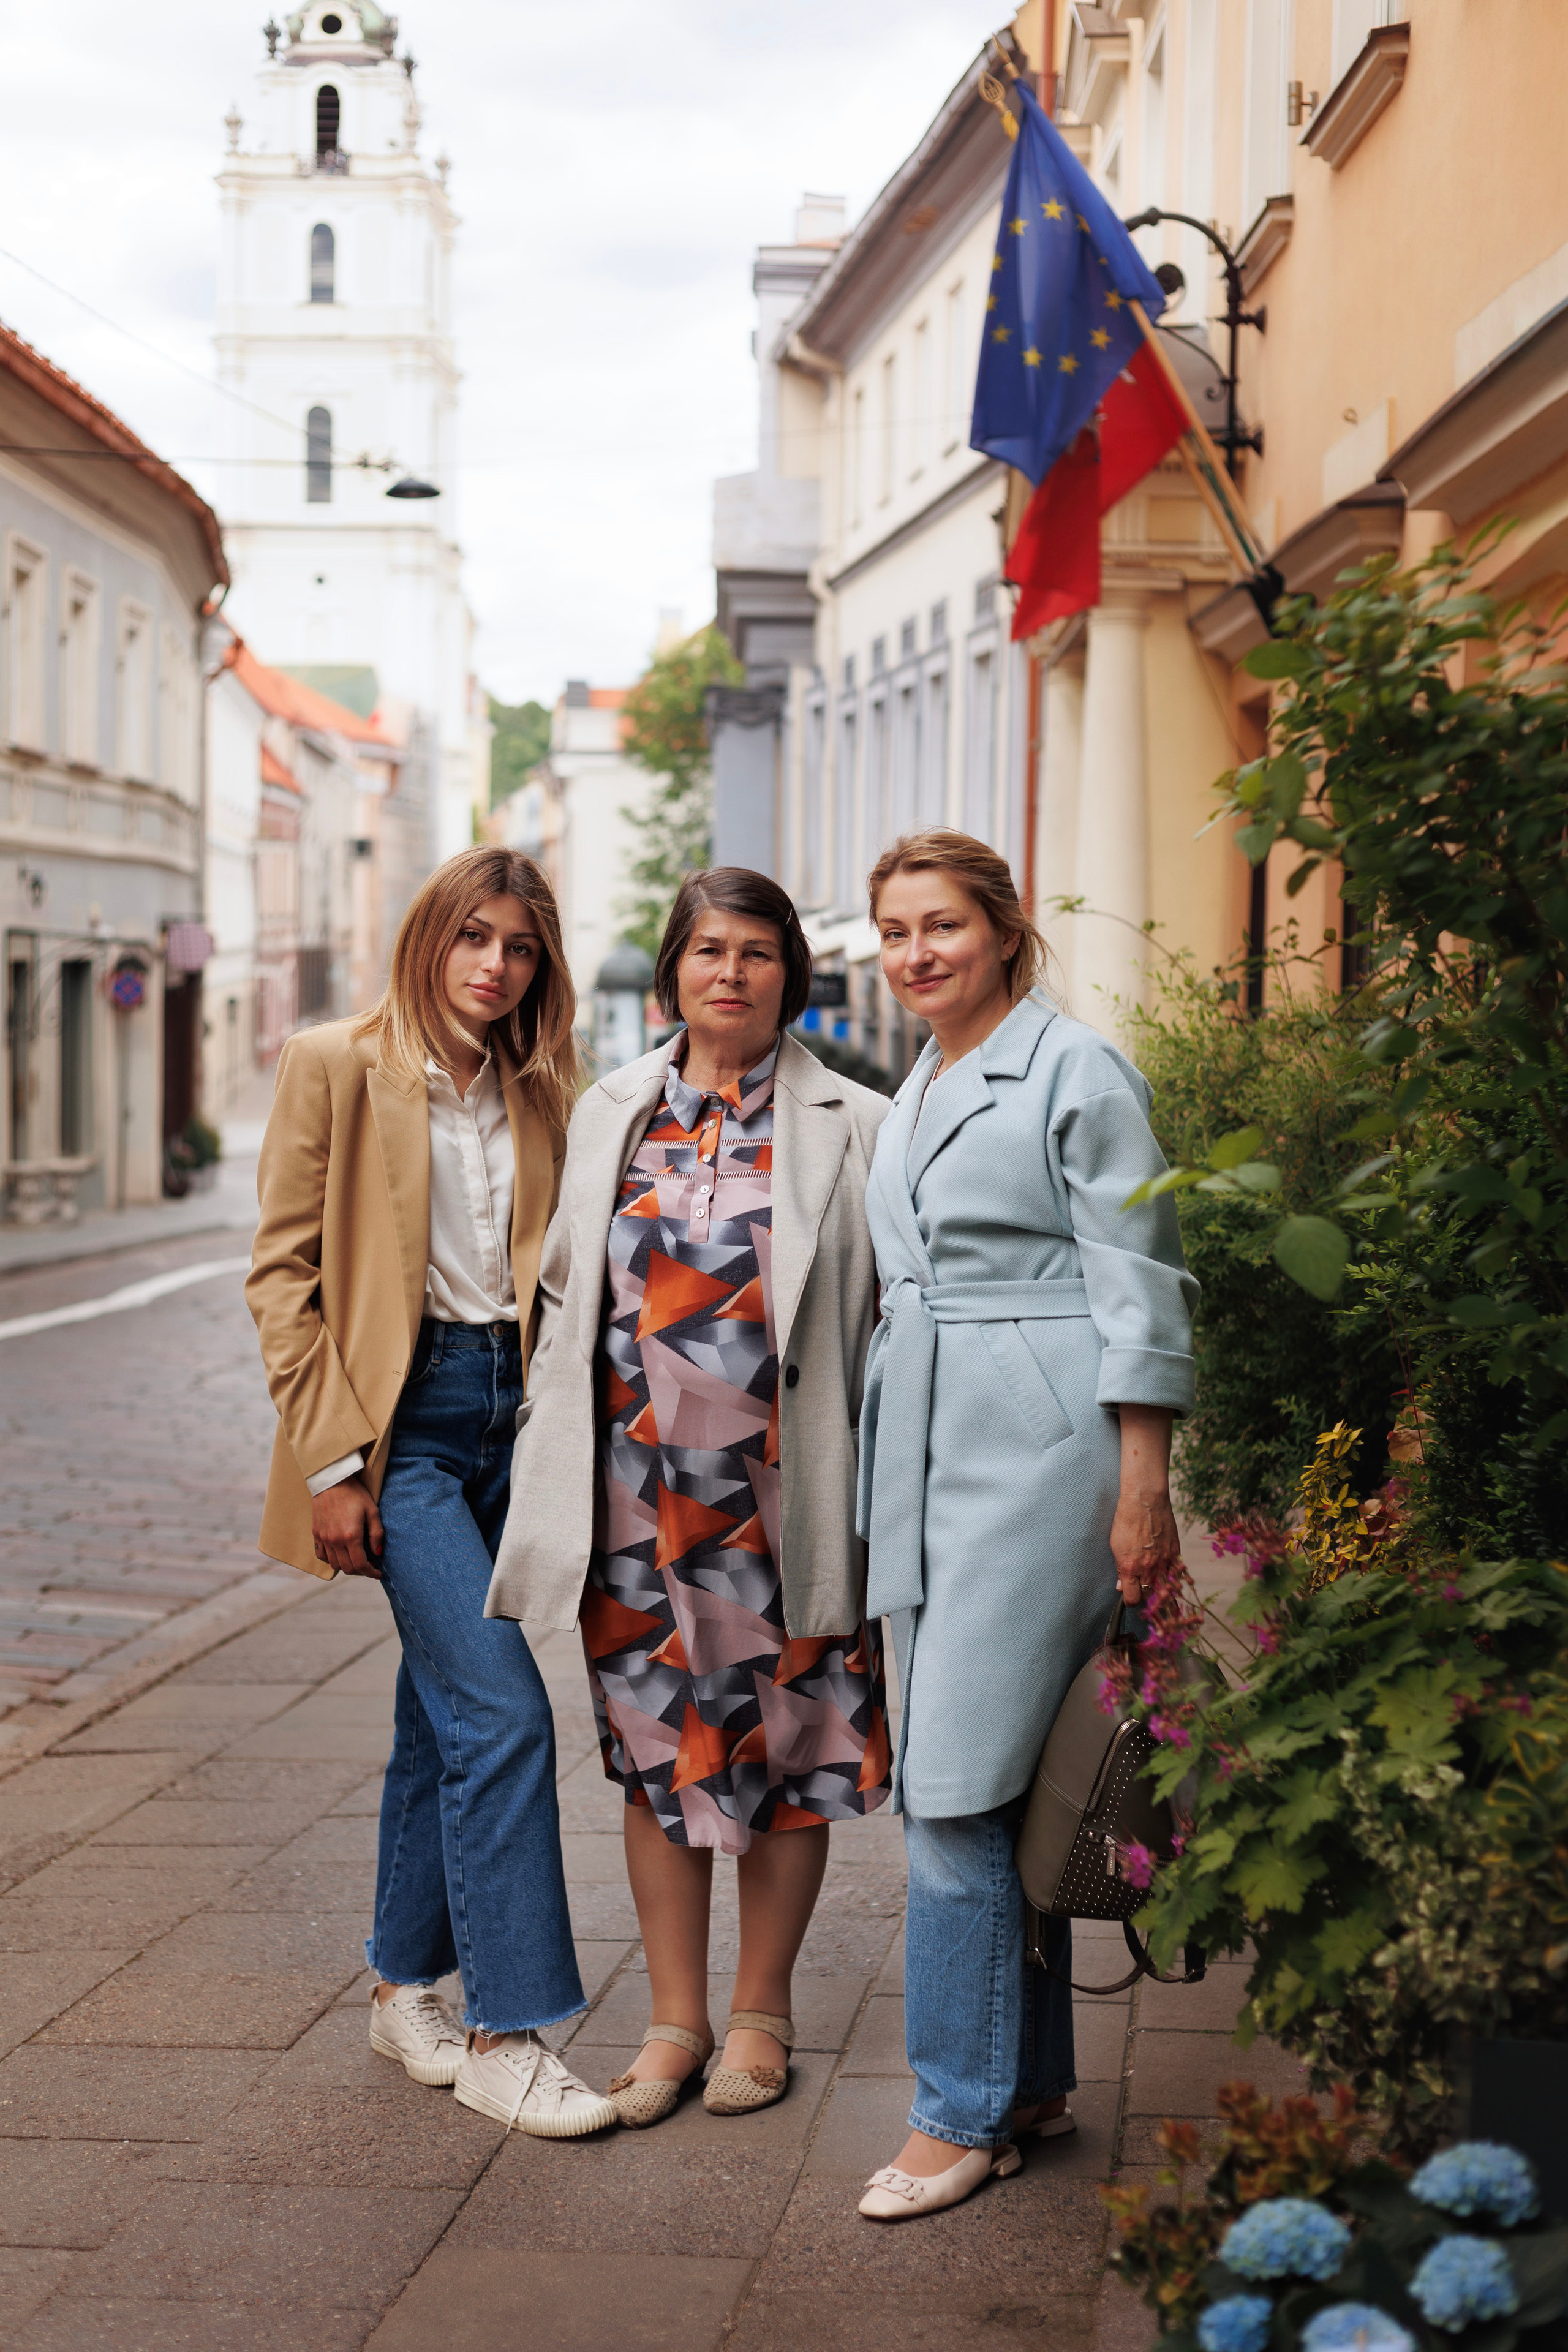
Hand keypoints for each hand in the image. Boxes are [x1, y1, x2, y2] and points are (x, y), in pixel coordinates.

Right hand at [311, 1476, 384, 1577]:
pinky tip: (340, 1553)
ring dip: (347, 1566)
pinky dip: (331, 1559)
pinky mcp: (316, 1534)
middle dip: (361, 1571)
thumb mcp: (372, 1511)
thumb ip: (376, 1534)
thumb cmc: (354, 1494)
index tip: (378, 1573)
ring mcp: (323, 1538)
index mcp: (351, 1536)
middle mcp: (335, 1540)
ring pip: (334, 1564)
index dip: (371, 1573)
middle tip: (369, 1565)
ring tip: (356, 1558)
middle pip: (348, 1568)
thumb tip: (377, 1553)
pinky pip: (322, 1556)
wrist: (332, 1480)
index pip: (360, 1565)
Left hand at [1109, 1487, 1181, 1604]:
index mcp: (1130, 1568)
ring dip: (1160, 1589)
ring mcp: (1164, 1562)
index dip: (1130, 1600)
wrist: (1145, 1501)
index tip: (1129, 1596)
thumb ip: (1120, 1569)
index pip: (1133, 1599)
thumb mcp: (1115, 1546)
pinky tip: (1167, 1575)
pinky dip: (1172, 1578)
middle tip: (1141, 1588)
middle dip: (1144, 1595)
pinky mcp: (1176, 1553)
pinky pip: (1177, 1574)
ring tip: (1155, 1584)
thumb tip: (1122, 1586)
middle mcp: (1148, 1568)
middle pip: (1150, 1597)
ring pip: (1166, 1589)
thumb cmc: (1126, 1520)